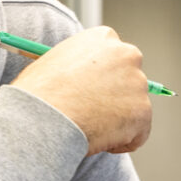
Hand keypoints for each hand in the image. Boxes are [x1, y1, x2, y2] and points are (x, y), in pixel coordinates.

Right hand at [11, 26, 153, 155]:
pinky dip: (121, 142)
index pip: (114, 57)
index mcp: (103, 38)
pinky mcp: (142, 112)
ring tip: (87, 127)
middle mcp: (127, 55)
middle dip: (115, 97)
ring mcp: (137, 84)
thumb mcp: (52, 64)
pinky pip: (138, 134)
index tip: (90, 92)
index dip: (102, 79)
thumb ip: (76, 66)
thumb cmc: (38, 93)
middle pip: (129, 79)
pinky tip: (98, 139)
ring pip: (134, 108)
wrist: (41, 116)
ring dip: (116, 121)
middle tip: (91, 113)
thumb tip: (80, 80)